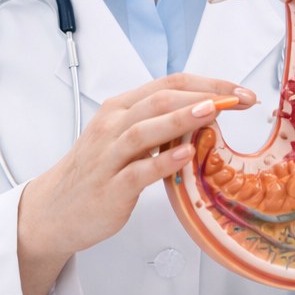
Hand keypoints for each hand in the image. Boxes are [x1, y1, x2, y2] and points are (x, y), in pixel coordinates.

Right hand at [17, 74, 255, 294]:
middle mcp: (112, 127)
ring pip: (145, 130)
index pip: (168, 84)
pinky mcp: (110, 189)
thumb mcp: (124, 136)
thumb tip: (208, 108)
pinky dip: (163, 161)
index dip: (208, 83)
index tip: (240, 90)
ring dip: (181, 118)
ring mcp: (108, 158)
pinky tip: (187, 154)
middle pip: (159, 100)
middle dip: (204, 95)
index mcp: (119, 108)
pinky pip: (138, 172)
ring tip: (213, 111)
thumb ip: (159, 121)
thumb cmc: (96, 171)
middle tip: (240, 99)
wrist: (54, 211)